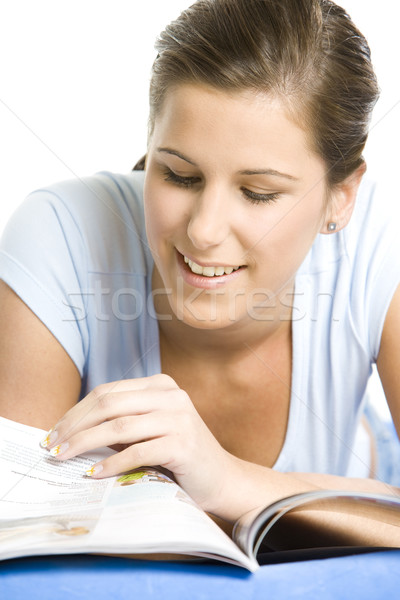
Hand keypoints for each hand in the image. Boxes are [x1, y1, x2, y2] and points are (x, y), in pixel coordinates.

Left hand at [41, 374, 232, 512]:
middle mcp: (170, 395)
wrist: (220, 478)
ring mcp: (178, 417)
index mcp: (160, 385)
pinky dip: (111, 464)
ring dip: (85, 443)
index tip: (54, 432)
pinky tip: (94, 474)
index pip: (107, 392)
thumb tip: (70, 431)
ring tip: (64, 458)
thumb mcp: (149, 430)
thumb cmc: (178, 455)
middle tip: (52, 447)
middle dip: (74, 426)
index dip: (76, 411)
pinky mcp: (182, 443)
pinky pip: (137, 451)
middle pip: (109, 405)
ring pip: (119, 426)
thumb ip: (120, 422)